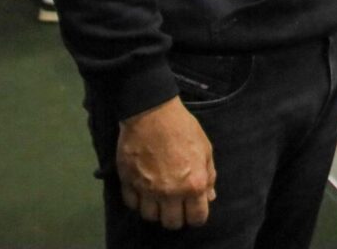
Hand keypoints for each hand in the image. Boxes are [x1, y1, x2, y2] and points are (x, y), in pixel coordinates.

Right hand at [115, 96, 216, 228]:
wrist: (152, 113)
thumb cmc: (183, 128)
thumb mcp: (206, 149)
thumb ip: (208, 175)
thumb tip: (209, 196)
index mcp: (193, 185)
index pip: (197, 218)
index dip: (197, 216)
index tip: (194, 209)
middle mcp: (170, 193)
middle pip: (171, 223)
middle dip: (176, 217)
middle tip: (176, 205)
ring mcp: (147, 190)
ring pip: (150, 217)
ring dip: (155, 210)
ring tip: (159, 198)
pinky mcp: (128, 183)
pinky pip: (131, 204)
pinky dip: (138, 201)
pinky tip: (143, 191)